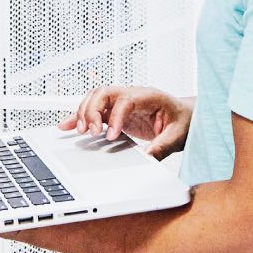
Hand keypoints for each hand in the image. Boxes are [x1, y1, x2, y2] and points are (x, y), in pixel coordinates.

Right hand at [59, 86, 192, 159]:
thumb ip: (162, 147)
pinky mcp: (115, 112)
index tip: (110, 135)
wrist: (186, 116)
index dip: (115, 117)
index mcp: (148, 96)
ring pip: (95, 99)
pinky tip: (67, 126)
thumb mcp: (177, 136)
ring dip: (83, 113)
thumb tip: (147, 159)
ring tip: (79, 131)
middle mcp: (132, 95)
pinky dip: (79, 117)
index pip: (125, 101)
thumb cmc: (183, 120)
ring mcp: (121, 102)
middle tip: (91, 131)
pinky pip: (94, 111)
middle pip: (104, 93)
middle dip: (92, 110)